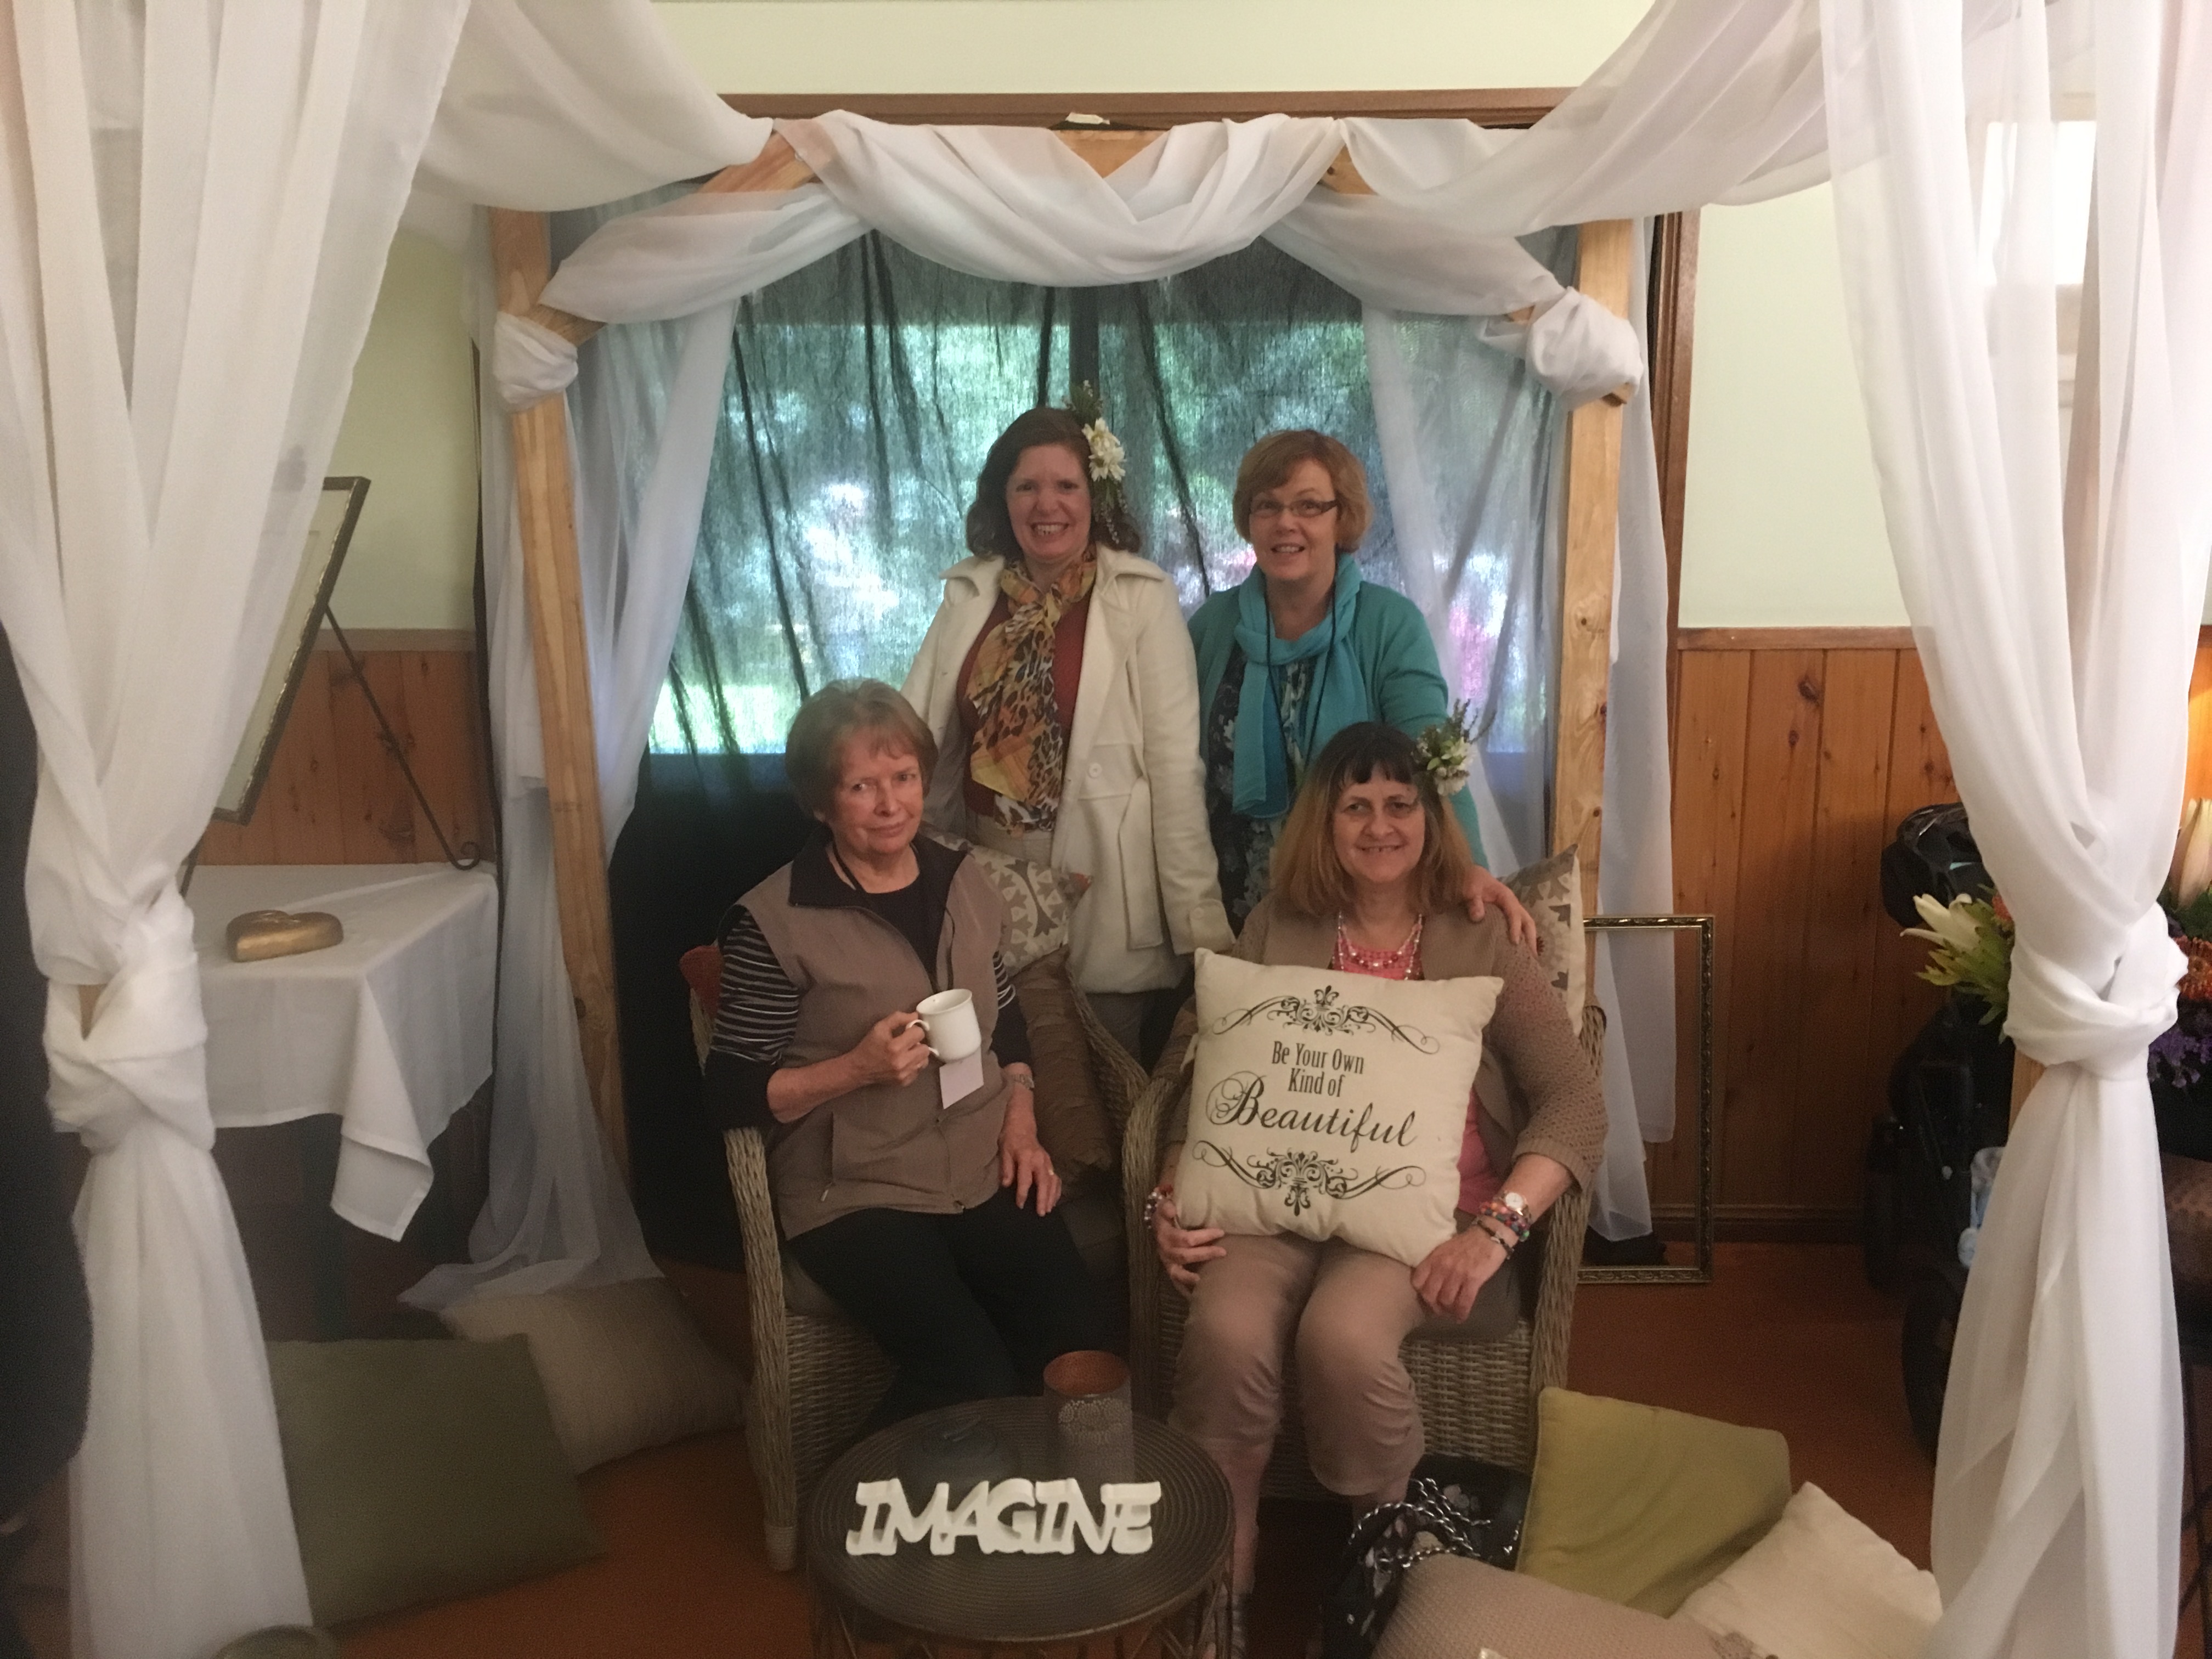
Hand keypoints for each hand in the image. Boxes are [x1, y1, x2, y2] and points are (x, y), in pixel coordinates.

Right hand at [849, 1010, 932, 1088]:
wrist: (859, 1068)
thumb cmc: (869, 1046)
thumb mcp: (880, 1027)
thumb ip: (898, 1018)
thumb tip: (915, 1016)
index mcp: (895, 1047)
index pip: (919, 1033)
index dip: (913, 1030)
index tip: (907, 1032)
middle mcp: (901, 1062)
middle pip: (925, 1048)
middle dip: (917, 1043)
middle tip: (907, 1042)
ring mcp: (903, 1074)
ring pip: (924, 1060)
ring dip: (917, 1054)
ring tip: (906, 1052)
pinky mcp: (904, 1082)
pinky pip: (918, 1071)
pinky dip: (913, 1065)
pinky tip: (904, 1062)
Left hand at [998, 1090, 1060, 1212]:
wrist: (1022, 1125)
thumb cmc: (1010, 1139)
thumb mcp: (1004, 1151)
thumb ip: (1006, 1168)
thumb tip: (1006, 1185)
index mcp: (1026, 1157)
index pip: (1025, 1179)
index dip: (1023, 1193)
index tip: (1020, 1205)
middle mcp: (1039, 1160)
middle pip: (1044, 1182)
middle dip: (1043, 1198)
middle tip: (1042, 1213)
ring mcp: (1047, 1161)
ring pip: (1053, 1181)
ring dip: (1052, 1196)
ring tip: (1049, 1209)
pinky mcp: (1050, 1162)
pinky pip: (1056, 1177)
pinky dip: (1057, 1189)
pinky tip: (1054, 1199)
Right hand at [1150, 1186, 1225, 1293]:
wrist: (1157, 1225)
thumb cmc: (1167, 1213)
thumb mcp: (1164, 1205)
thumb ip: (1167, 1206)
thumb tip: (1173, 1210)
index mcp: (1164, 1232)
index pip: (1184, 1236)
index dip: (1203, 1236)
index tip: (1221, 1232)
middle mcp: (1164, 1248)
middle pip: (1185, 1254)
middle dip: (1206, 1253)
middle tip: (1223, 1251)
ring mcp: (1167, 1261)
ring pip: (1179, 1272)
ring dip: (1193, 1276)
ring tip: (1207, 1279)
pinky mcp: (1170, 1269)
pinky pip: (1177, 1282)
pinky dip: (1186, 1288)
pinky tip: (1197, 1292)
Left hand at [1411, 1224, 1508, 1321]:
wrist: (1488, 1235)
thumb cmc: (1467, 1242)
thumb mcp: (1445, 1249)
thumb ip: (1436, 1263)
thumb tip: (1431, 1281)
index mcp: (1434, 1258)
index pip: (1417, 1281)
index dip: (1421, 1293)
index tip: (1427, 1299)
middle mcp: (1442, 1266)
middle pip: (1430, 1295)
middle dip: (1434, 1307)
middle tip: (1440, 1311)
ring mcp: (1457, 1273)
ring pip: (1446, 1301)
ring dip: (1448, 1311)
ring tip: (1452, 1314)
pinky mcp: (1473, 1279)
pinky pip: (1464, 1302)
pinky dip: (1461, 1313)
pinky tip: (1462, 1317)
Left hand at [1463, 867, 1537, 950]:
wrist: (1466, 875)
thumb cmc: (1469, 880)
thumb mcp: (1469, 888)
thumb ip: (1473, 901)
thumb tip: (1478, 917)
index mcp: (1505, 896)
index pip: (1514, 913)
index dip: (1516, 927)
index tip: (1514, 942)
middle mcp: (1511, 904)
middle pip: (1527, 921)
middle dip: (1531, 937)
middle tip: (1532, 956)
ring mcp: (1508, 911)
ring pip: (1524, 925)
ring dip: (1528, 940)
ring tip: (1529, 958)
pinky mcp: (1502, 917)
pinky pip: (1514, 928)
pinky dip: (1519, 939)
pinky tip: (1516, 952)